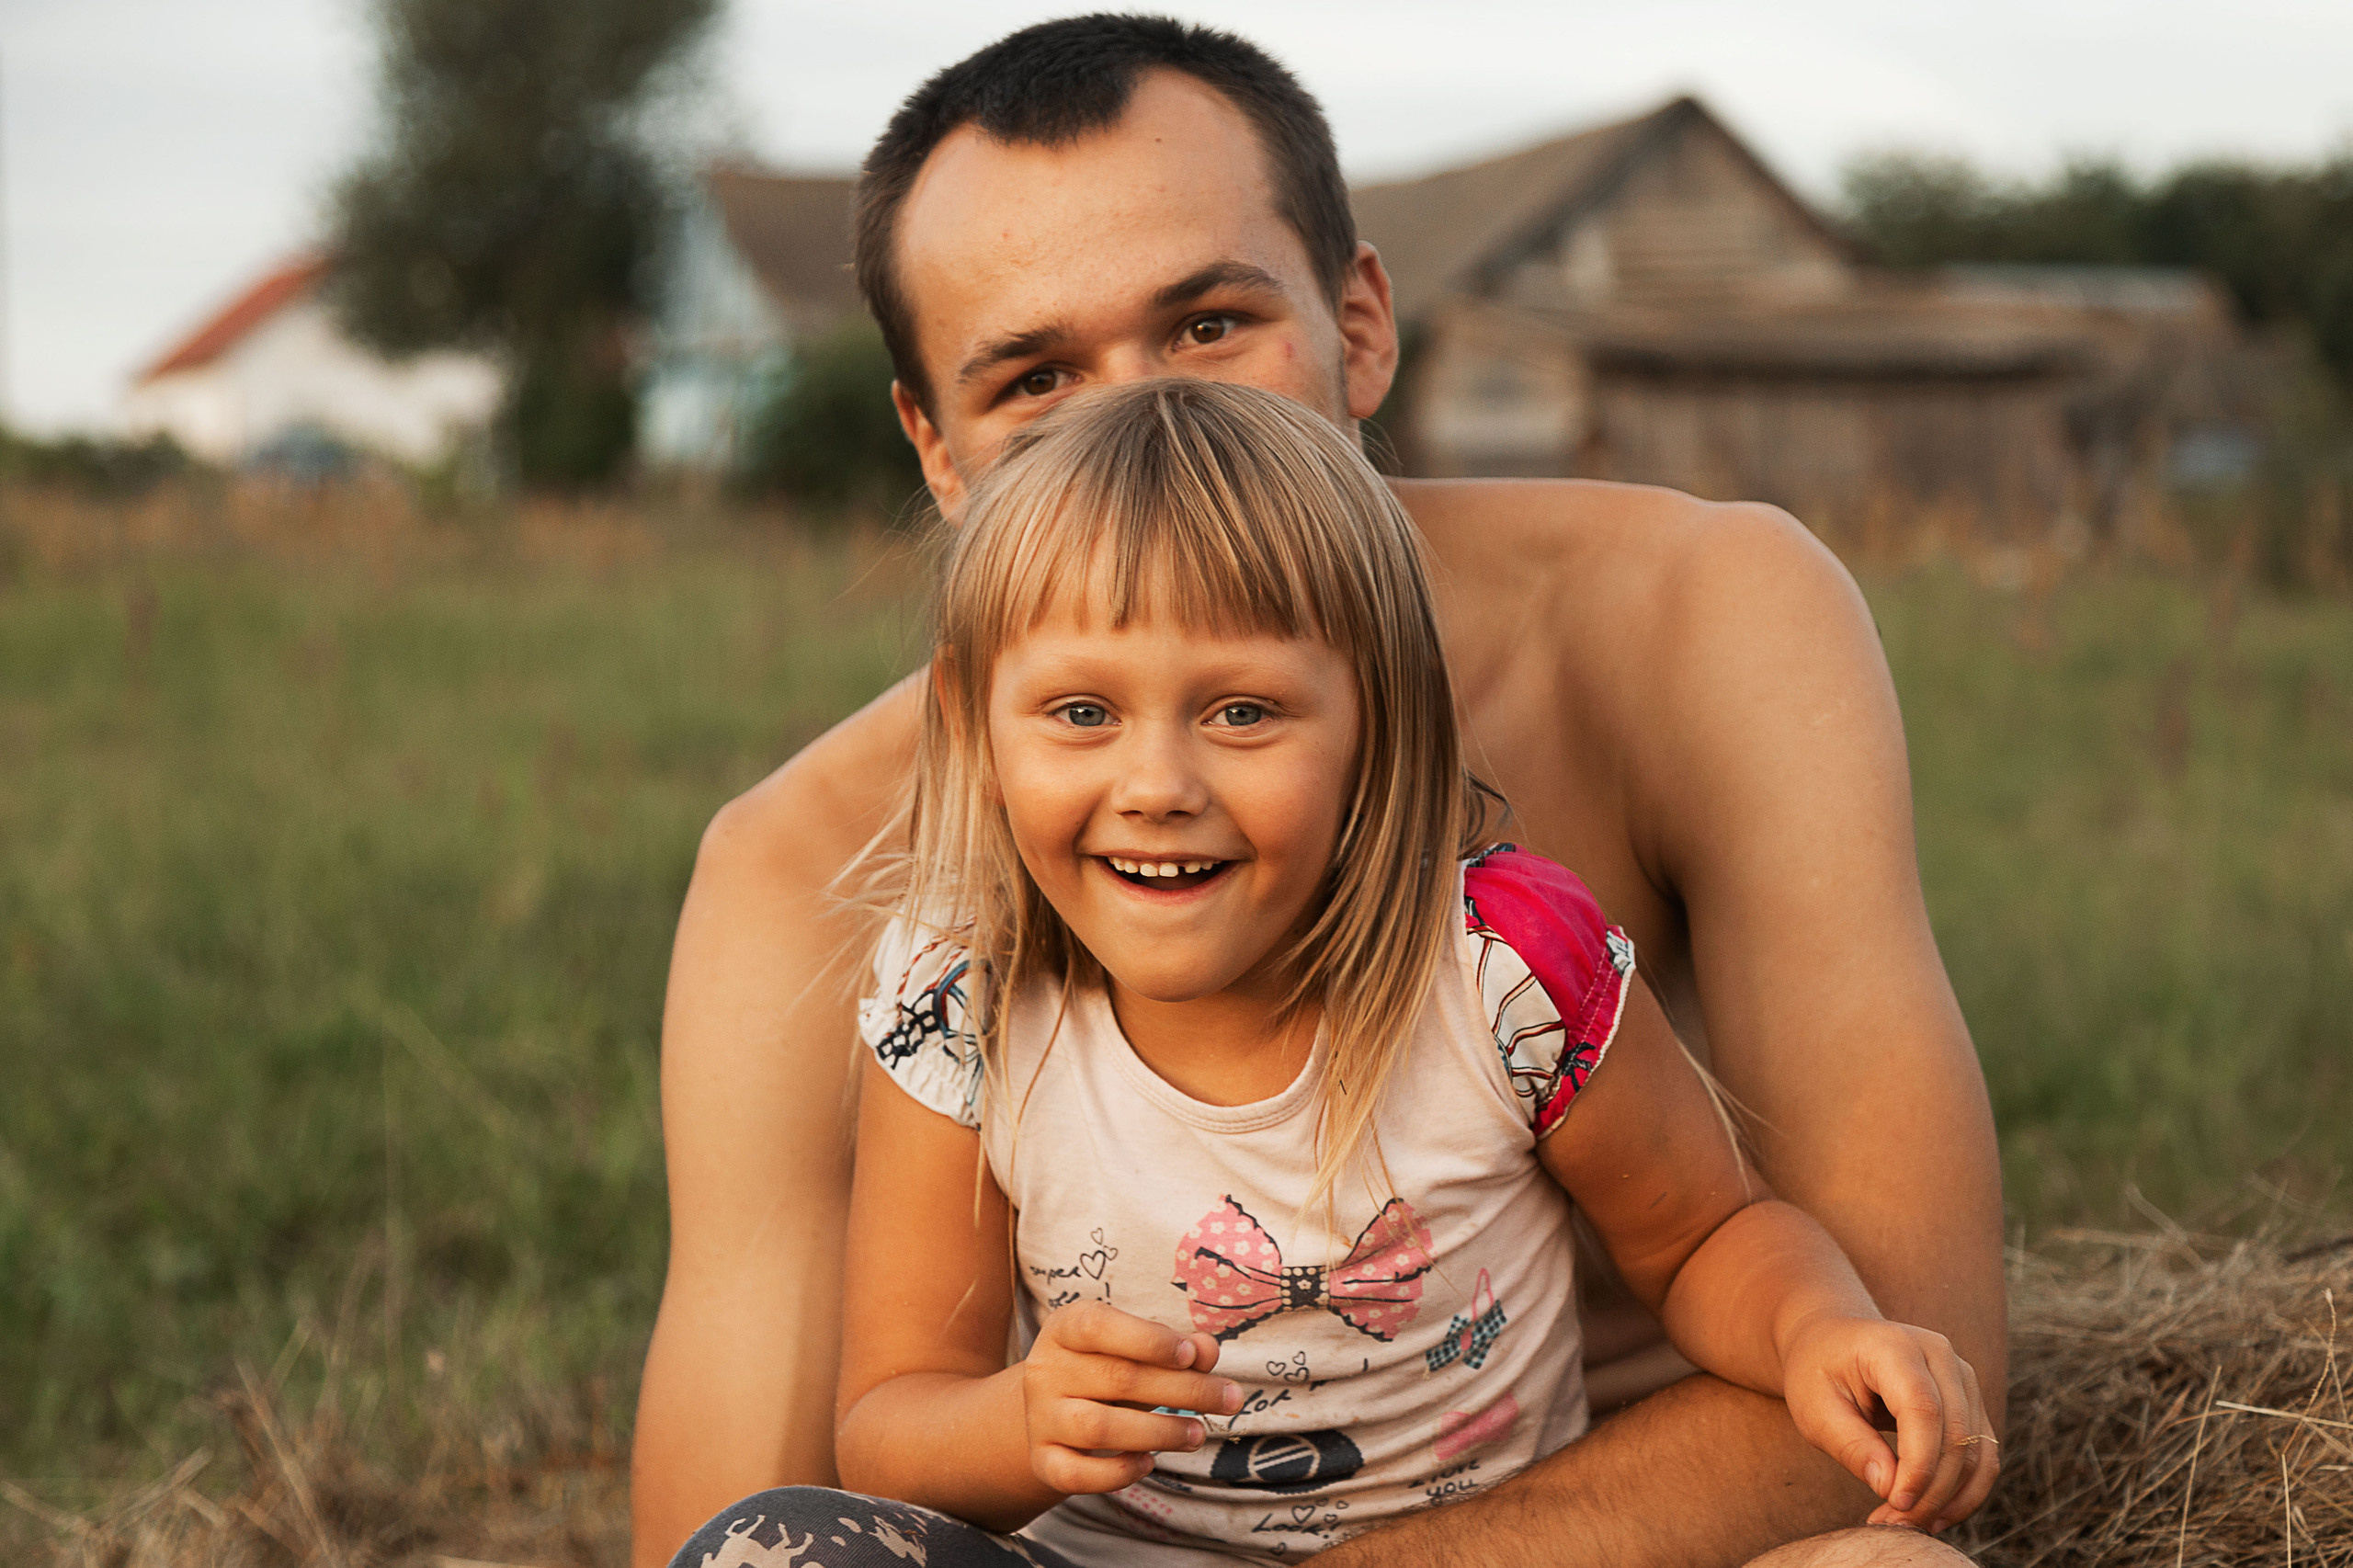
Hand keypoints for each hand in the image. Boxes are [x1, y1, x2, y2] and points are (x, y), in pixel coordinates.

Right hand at [1020, 1301, 1244, 1495]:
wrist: (1051, 1409)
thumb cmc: (1106, 1369)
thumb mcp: (1135, 1349)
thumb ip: (1175, 1347)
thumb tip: (1208, 1350)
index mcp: (1065, 1329)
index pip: (1098, 1326)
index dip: (1148, 1340)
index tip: (1192, 1355)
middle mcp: (1046, 1370)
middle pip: (1117, 1379)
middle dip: (1183, 1390)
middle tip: (1230, 1399)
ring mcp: (1040, 1417)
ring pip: (1098, 1429)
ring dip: (1159, 1432)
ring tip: (1198, 1434)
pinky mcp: (1043, 1460)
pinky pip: (1076, 1474)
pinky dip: (1117, 1473)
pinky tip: (1149, 1462)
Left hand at [1778, 1312, 1998, 1532]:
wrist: (1831, 1339)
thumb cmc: (1817, 1371)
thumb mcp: (1814, 1407)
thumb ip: (1851, 1445)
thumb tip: (1890, 1487)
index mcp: (1894, 1347)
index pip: (1923, 1410)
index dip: (1918, 1465)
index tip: (1896, 1504)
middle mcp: (1939, 1355)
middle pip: (1956, 1435)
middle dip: (1930, 1491)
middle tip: (1891, 1525)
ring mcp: (1961, 1376)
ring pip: (1977, 1451)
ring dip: (1948, 1499)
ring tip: (1905, 1523)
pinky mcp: (1969, 1400)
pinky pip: (1982, 1454)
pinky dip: (1963, 1491)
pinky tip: (1931, 1514)